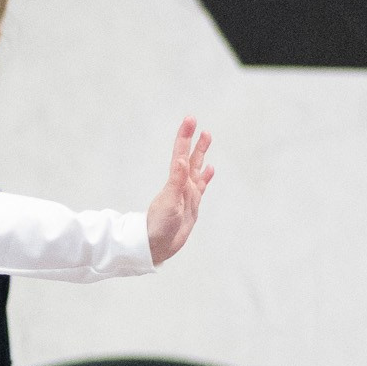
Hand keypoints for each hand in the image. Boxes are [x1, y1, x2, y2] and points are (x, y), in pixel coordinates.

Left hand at [147, 116, 213, 263]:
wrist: (157, 245)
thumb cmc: (159, 226)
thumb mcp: (169, 202)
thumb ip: (176, 181)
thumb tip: (181, 160)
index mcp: (176, 181)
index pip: (181, 153)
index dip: (185, 136)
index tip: (190, 120)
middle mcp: (182, 185)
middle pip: (190, 157)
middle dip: (193, 140)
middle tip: (195, 122)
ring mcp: (188, 193)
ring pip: (197, 169)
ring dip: (201, 153)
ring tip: (206, 137)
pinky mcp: (192, 204)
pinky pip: (201, 186)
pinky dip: (206, 177)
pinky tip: (209, 170)